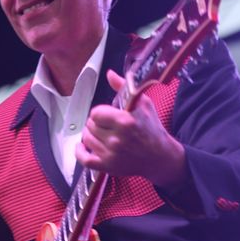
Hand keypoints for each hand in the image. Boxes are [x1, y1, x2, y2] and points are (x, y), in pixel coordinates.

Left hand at [75, 69, 186, 187]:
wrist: (160, 157)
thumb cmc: (152, 129)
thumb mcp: (143, 104)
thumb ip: (124, 87)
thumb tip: (110, 74)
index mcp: (125, 121)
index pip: (96, 113)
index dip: (99, 112)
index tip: (107, 114)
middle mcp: (117, 139)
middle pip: (90, 125)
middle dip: (96, 123)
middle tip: (105, 125)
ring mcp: (111, 154)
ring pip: (87, 139)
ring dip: (89, 134)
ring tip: (99, 133)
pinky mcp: (108, 167)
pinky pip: (85, 160)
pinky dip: (79, 152)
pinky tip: (81, 146)